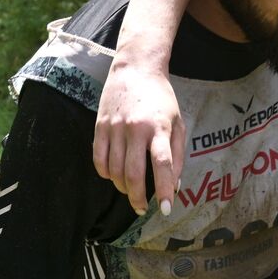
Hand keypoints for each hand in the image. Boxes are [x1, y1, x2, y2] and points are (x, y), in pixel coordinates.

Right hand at [93, 59, 184, 214]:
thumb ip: (178, 155)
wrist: (135, 69)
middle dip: (138, 198)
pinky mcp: (100, 126)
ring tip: (130, 191)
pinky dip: (106, 174)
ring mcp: (115, 127)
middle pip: (133, 173)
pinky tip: (114, 176)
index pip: (162, 164)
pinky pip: (99, 159)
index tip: (167, 209)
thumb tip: (173, 186)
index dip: (163, 189)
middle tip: (142, 209)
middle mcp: (135, 128)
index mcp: (159, 127)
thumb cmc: (161, 99)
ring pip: (115, 170)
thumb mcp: (178, 123)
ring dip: (122, 188)